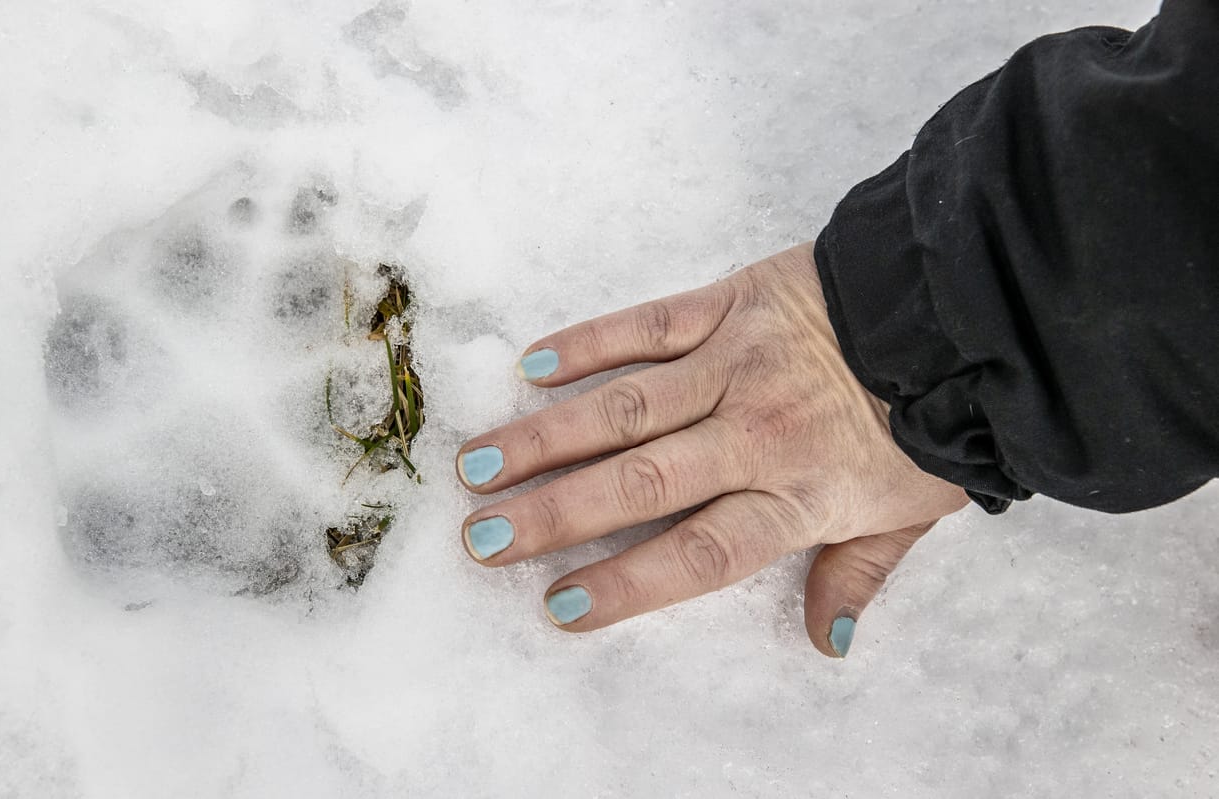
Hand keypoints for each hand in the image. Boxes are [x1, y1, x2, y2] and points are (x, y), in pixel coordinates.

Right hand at [455, 242, 967, 655]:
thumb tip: (825, 643)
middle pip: (639, 484)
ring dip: (544, 438)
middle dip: (553, 515)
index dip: (627, 584)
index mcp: (796, 496)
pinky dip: (590, 343)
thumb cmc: (935, 416)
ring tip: (476, 466)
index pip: (697, 553)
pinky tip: (533, 364)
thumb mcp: (911, 513)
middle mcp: (753, 435)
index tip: (559, 606)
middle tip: (481, 538)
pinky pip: (647, 325)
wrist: (966, 305)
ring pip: (624, 408)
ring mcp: (734, 364)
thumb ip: (856, 574)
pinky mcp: (729, 303)